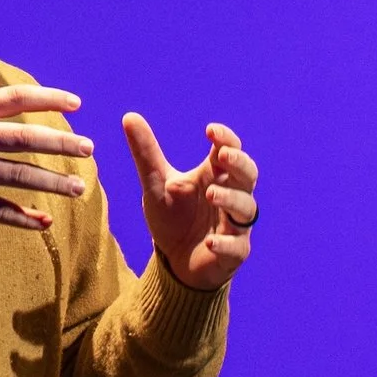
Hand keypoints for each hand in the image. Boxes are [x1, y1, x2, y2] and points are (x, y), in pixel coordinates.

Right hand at [0, 78, 92, 232]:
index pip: (15, 98)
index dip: (48, 98)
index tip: (77, 103)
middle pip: (23, 137)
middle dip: (60, 143)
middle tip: (89, 149)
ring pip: (16, 176)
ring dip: (52, 182)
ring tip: (80, 189)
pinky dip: (22, 219)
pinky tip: (45, 223)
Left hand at [123, 114, 259, 291]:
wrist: (175, 260)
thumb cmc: (173, 218)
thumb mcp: (156, 183)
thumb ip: (146, 152)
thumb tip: (128, 116)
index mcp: (216, 175)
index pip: (230, 150)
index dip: (225, 138)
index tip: (210, 130)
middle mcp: (231, 196)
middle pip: (248, 174)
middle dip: (239, 163)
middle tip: (222, 155)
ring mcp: (235, 225)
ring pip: (246, 207)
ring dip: (231, 198)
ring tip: (210, 194)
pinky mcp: (234, 251)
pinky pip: (237, 246)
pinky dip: (225, 242)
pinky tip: (210, 241)